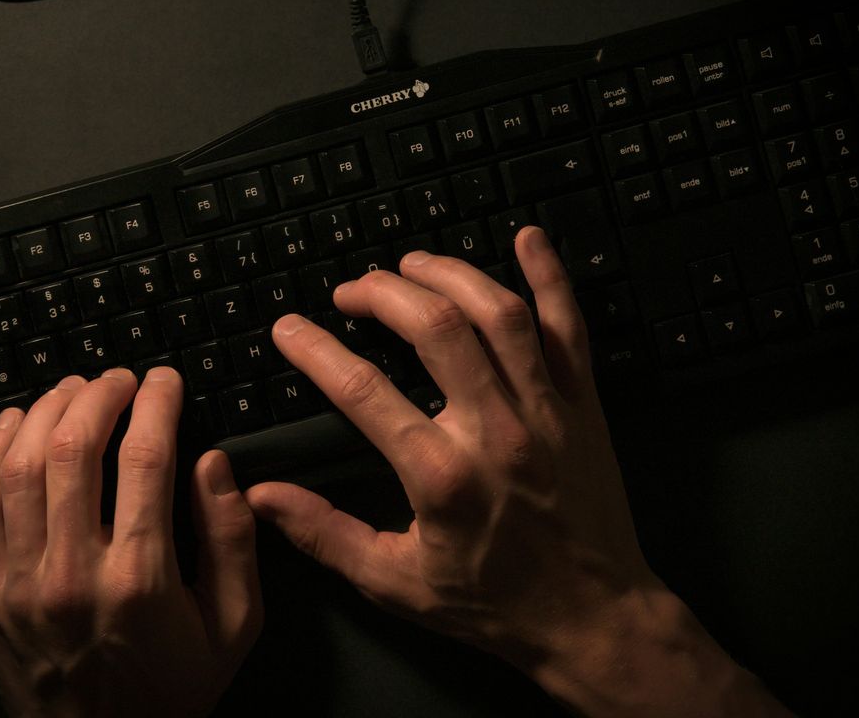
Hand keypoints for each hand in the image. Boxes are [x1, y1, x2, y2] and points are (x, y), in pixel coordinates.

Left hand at [0, 368, 261, 717]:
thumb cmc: (169, 690)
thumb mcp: (234, 625)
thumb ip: (232, 540)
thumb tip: (214, 465)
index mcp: (140, 579)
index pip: (145, 457)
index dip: (156, 402)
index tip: (164, 381)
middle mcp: (73, 573)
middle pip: (74, 448)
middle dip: (100, 394)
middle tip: (120, 379)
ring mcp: (21, 581)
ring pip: (20, 464)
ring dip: (48, 410)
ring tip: (74, 391)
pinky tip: (17, 424)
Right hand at [246, 227, 789, 716]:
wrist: (596, 620)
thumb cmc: (495, 605)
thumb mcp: (396, 583)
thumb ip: (325, 535)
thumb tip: (262, 497)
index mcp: (442, 475)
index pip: (363, 391)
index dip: (316, 351)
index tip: (288, 329)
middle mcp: (496, 430)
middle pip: (435, 328)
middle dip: (383, 294)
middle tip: (353, 290)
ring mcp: (546, 410)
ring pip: (499, 314)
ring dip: (451, 274)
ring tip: (412, 264)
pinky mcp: (584, 405)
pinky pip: (569, 327)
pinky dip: (551, 277)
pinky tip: (527, 238)